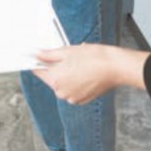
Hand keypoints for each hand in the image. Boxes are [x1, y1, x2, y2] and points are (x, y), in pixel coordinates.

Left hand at [33, 44, 148, 104]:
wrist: (115, 67)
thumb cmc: (93, 57)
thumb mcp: (67, 51)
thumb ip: (49, 55)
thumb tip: (37, 54)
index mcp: (55, 80)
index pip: (38, 71)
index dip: (37, 62)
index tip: (36, 56)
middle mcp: (61, 92)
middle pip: (51, 77)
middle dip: (55, 67)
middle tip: (65, 55)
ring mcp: (72, 98)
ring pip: (62, 84)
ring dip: (66, 74)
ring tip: (78, 63)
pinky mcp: (82, 100)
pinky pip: (72, 89)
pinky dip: (75, 81)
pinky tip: (84, 71)